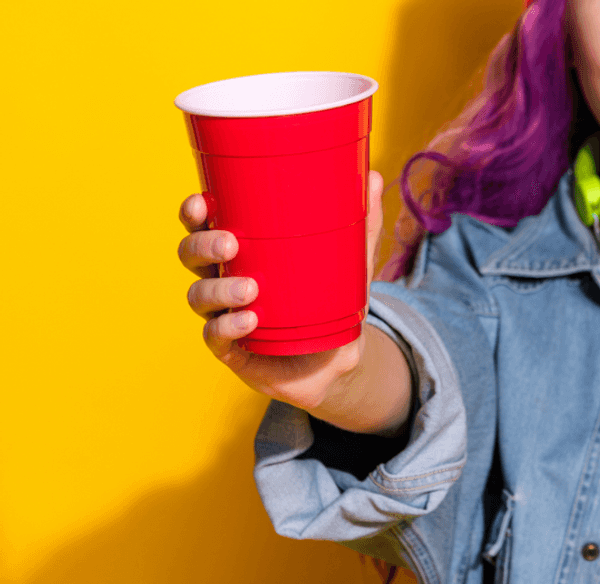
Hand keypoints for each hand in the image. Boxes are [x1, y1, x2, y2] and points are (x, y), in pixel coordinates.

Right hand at [176, 171, 386, 411]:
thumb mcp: (352, 259)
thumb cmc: (333, 299)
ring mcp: (224, 313)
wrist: (339, 357)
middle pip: (191, 255)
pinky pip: (215, 336)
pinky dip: (227, 327)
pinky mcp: (233, 349)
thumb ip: (363, 221)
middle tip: (230, 243)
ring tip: (250, 289)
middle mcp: (224, 278)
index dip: (193, 212)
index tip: (201, 201)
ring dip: (218, 289)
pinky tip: (248, 321)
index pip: (202, 224)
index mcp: (242, 249)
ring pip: (199, 295)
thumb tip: (375, 177)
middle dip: (202, 245)